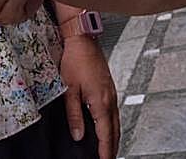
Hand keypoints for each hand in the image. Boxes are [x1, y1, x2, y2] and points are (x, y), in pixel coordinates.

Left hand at [60, 36, 119, 158]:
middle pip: (115, 130)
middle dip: (113, 147)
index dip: (105, 151)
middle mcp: (110, 98)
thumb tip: (78, 135)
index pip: (106, 134)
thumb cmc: (75, 59)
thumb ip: (74, 114)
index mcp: (101, 102)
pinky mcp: (109, 85)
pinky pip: (114, 110)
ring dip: (114, 136)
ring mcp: (111, 91)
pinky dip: (113, 123)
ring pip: (116, 120)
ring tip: (109, 148)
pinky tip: (107, 124)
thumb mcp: (69, 89)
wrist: (82, 38)